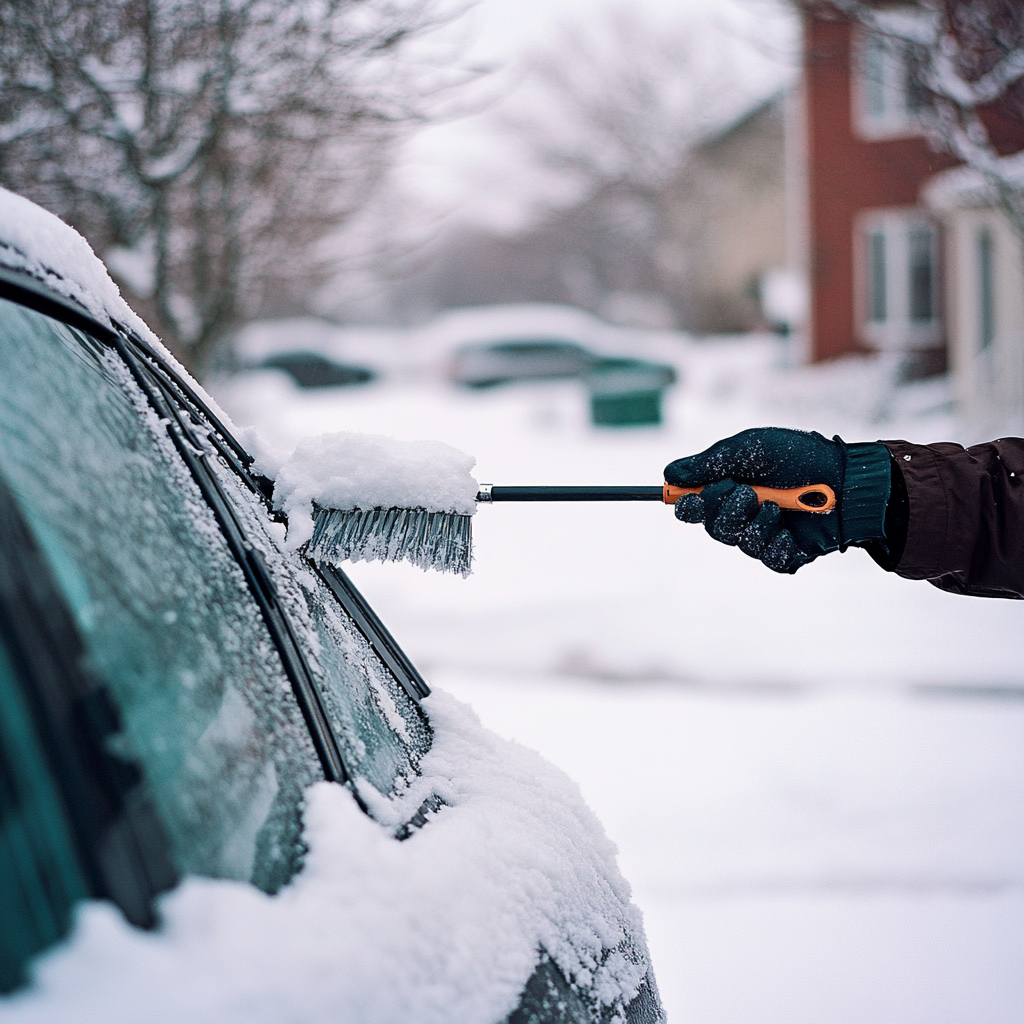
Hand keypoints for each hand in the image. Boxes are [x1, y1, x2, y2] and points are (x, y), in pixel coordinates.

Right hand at [664, 428, 890, 573]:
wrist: (848, 476)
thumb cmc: (800, 456)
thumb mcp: (751, 448)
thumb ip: (710, 462)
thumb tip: (670, 473)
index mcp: (731, 489)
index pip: (695, 506)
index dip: (687, 506)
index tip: (687, 500)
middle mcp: (744, 514)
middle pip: (713, 527)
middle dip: (725, 511)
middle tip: (747, 493)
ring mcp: (766, 534)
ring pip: (740, 543)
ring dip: (754, 524)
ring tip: (776, 506)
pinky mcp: (788, 552)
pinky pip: (769, 560)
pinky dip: (775, 546)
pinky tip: (788, 533)